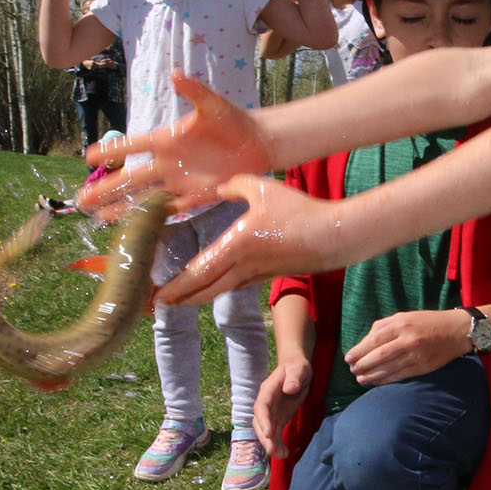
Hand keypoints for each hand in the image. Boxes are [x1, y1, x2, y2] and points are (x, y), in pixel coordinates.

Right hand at [79, 73, 271, 215]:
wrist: (257, 143)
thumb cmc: (233, 120)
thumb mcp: (213, 104)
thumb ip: (193, 91)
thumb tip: (176, 74)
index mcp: (167, 139)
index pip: (133, 145)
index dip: (112, 150)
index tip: (90, 156)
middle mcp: (168, 162)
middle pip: (131, 178)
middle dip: (106, 188)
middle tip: (81, 198)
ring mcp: (180, 181)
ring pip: (145, 197)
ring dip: (122, 207)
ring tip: (98, 217)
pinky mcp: (197, 196)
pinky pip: (171, 209)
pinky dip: (154, 217)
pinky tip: (135, 226)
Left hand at [154, 176, 345, 304]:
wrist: (333, 237)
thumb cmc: (299, 211)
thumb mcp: (263, 188)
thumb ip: (235, 184)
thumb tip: (218, 187)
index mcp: (236, 246)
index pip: (199, 272)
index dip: (176, 287)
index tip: (158, 296)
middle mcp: (243, 266)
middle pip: (204, 290)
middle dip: (179, 299)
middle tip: (157, 305)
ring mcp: (256, 274)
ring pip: (219, 291)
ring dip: (197, 296)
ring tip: (178, 299)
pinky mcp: (267, 275)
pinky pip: (235, 284)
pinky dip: (216, 288)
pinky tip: (211, 285)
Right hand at [252, 359, 312, 458]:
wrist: (296, 370)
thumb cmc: (297, 367)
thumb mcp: (298, 368)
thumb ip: (294, 377)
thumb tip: (289, 389)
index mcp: (268, 390)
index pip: (261, 406)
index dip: (263, 420)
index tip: (268, 432)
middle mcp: (266, 403)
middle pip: (260, 422)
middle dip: (265, 437)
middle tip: (273, 451)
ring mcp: (271, 412)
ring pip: (267, 431)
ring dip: (272, 444)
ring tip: (281, 456)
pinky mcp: (278, 418)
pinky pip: (275, 433)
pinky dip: (278, 444)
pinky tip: (284, 454)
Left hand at [343, 310, 467, 386]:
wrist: (456, 331)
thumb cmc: (427, 322)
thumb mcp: (404, 316)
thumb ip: (383, 326)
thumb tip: (365, 340)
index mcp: (401, 325)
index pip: (374, 340)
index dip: (359, 351)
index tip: (348, 358)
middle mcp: (408, 340)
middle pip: (379, 356)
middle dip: (362, 365)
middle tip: (352, 370)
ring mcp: (416, 355)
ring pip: (389, 369)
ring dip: (372, 376)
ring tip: (360, 379)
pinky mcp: (423, 367)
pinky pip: (401, 376)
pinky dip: (387, 380)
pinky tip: (377, 382)